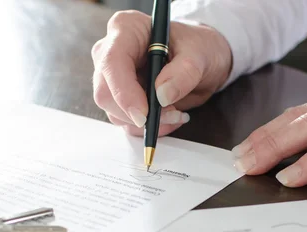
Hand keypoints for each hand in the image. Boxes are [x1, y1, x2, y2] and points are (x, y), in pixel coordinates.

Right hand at [91, 10, 231, 135]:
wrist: (200, 60)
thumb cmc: (196, 47)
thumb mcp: (199, 55)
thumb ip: (183, 73)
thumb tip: (162, 96)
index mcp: (126, 29)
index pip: (112, 62)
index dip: (124, 92)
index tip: (144, 115)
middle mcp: (111, 52)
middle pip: (106, 92)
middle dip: (138, 113)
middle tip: (171, 114)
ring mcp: (112, 77)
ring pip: (114, 112)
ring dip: (146, 122)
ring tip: (176, 114)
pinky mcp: (118, 98)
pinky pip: (124, 121)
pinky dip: (148, 127)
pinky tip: (169, 117)